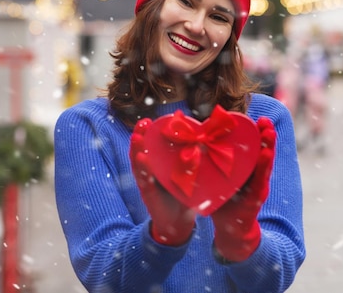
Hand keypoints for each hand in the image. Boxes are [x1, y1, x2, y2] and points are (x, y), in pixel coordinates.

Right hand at [130, 118, 195, 245]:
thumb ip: (194, 162)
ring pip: (138, 163)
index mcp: (159, 165)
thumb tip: (206, 143)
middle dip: (141, 135)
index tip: (153, 120)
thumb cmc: (185, 197)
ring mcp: (147, 182)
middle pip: (142, 150)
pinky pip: (143, 180)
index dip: (151, 133)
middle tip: (144, 122)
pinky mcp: (147, 193)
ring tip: (137, 136)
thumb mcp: (190, 177)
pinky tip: (142, 159)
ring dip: (136, 149)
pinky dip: (142, 169)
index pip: (152, 146)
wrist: (180, 223)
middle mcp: (151, 171)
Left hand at [211, 116, 275, 261]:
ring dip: (268, 148)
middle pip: (262, 152)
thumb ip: (211, 162)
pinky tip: (266, 156)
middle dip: (266, 136)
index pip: (252, 148)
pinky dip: (263, 169)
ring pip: (264, 165)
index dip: (256, 133)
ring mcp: (257, 187)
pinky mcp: (255, 199)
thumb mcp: (218, 178)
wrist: (230, 229)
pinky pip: (259, 182)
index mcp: (246, 169)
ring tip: (269, 133)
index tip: (258, 118)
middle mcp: (255, 176)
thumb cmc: (223, 200)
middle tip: (266, 121)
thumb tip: (194, 140)